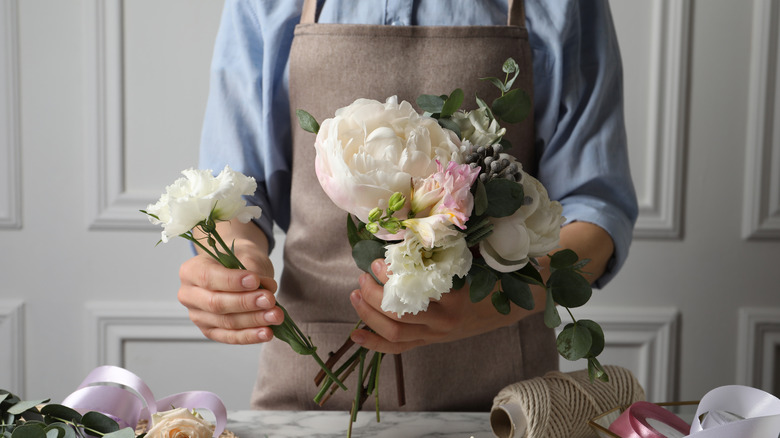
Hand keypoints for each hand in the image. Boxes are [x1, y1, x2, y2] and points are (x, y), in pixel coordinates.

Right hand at [178, 246, 280, 344]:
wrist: (239, 271)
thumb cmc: (239, 260)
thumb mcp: (246, 256)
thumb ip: (253, 270)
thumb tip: (267, 289)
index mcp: (191, 270)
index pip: (208, 277)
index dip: (232, 281)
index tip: (255, 280)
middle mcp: (189, 295)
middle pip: (216, 303)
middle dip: (246, 303)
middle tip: (269, 299)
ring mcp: (198, 316)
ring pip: (226, 322)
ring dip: (254, 320)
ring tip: (276, 315)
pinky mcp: (211, 332)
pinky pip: (231, 337)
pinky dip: (251, 336)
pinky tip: (267, 332)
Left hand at [348, 259, 544, 353]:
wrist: (513, 303)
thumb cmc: (490, 272)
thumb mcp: (471, 255)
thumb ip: (445, 245)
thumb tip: (413, 222)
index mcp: (453, 298)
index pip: (411, 292)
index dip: (388, 278)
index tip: (377, 260)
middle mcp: (443, 322)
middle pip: (397, 315)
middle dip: (373, 295)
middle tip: (363, 275)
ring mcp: (436, 335)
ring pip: (394, 334)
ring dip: (368, 315)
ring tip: (355, 294)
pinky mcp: (431, 341)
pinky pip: (400, 348)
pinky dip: (376, 343)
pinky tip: (356, 335)